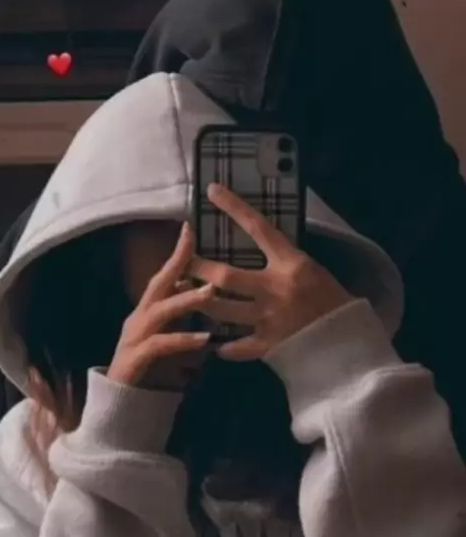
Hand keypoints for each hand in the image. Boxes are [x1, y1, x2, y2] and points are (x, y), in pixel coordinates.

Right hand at [108, 222, 212, 386]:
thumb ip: (182, 318)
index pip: (163, 276)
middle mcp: (138, 318)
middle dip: (176, 263)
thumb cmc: (149, 373)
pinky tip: (205, 340)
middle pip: (157, 284)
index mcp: (147, 311)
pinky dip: (183, 340)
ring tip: (211, 293)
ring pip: (161, 311)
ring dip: (186, 300)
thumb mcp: (170, 338)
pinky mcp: (136, 359)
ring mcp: (135, 338)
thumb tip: (203, 293)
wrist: (119, 407)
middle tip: (195, 244)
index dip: (176, 254)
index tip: (190, 228)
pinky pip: (161, 345)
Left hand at [190, 184, 351, 360]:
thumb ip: (285, 260)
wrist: (351, 342)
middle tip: (183, 262)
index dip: (234, 207)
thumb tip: (261, 246)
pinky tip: (215, 343)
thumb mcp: (313, 270)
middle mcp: (275, 289)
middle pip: (225, 276)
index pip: (258, 228)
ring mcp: (269, 319)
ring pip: (222, 309)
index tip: (212, 190)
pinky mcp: (268, 346)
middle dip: (199, 269)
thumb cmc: (334, 301)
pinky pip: (237, 345)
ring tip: (185, 295)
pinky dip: (224, 345)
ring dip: (200, 302)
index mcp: (291, 264)